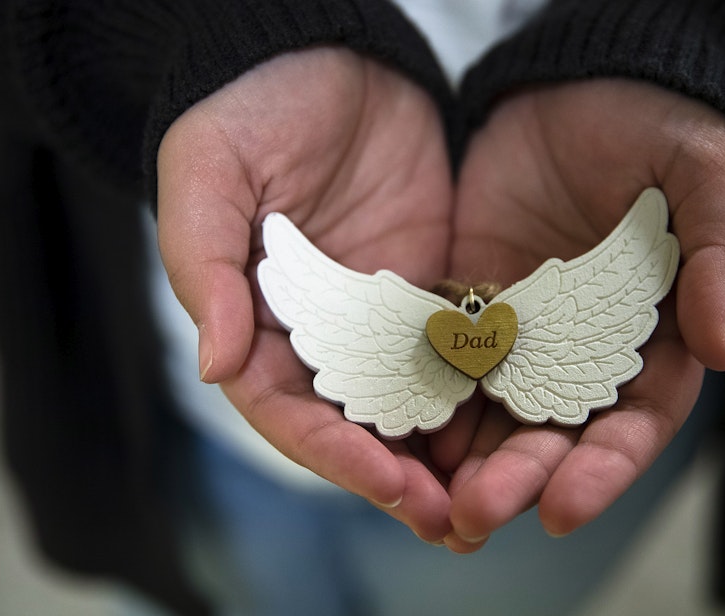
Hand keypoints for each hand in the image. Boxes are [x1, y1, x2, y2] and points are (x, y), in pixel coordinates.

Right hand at [156, 48, 455, 541]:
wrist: (328, 53)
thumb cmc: (251, 108)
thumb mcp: (208, 175)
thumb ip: (204, 267)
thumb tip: (213, 366)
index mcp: (256, 322)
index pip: (288, 409)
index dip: (333, 452)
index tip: (385, 482)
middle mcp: (320, 335)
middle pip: (356, 423)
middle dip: (398, 477)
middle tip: (452, 522)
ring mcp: (380, 317)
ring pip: (412, 401)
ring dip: (447, 455)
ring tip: (494, 498)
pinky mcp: (431, 289)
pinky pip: (458, 350)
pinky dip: (482, 393)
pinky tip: (520, 422)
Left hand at [439, 78, 724, 550]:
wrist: (579, 88)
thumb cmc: (659, 130)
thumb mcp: (706, 179)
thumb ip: (719, 255)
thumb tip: (723, 349)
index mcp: (653, 340)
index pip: (633, 424)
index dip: (602, 472)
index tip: (561, 510)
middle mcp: (583, 352)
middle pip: (553, 434)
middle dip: (518, 478)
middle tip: (474, 512)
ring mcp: (521, 333)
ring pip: (492, 412)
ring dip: (463, 459)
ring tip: (427, 497)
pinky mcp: (469, 303)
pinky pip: (444, 357)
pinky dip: (424, 395)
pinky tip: (397, 426)